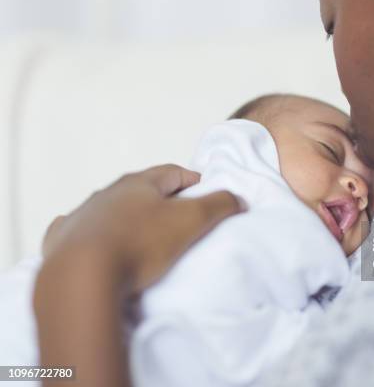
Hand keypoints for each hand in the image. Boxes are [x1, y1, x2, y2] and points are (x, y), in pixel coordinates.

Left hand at [35, 164, 242, 386]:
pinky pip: (82, 230)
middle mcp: (107, 193)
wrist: (82, 275)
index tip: (207, 194)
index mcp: (138, 183)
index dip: (193, 181)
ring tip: (145, 238)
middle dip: (161, 199)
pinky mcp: (62, 240)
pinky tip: (102, 247)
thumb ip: (219, 205)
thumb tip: (236, 198)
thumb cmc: (141, 243)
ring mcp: (82, 215)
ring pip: (111, 209)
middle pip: (141, 190)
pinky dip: (96, 234)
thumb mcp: (191, 221)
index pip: (173, 173)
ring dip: (128, 217)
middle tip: (179, 217)